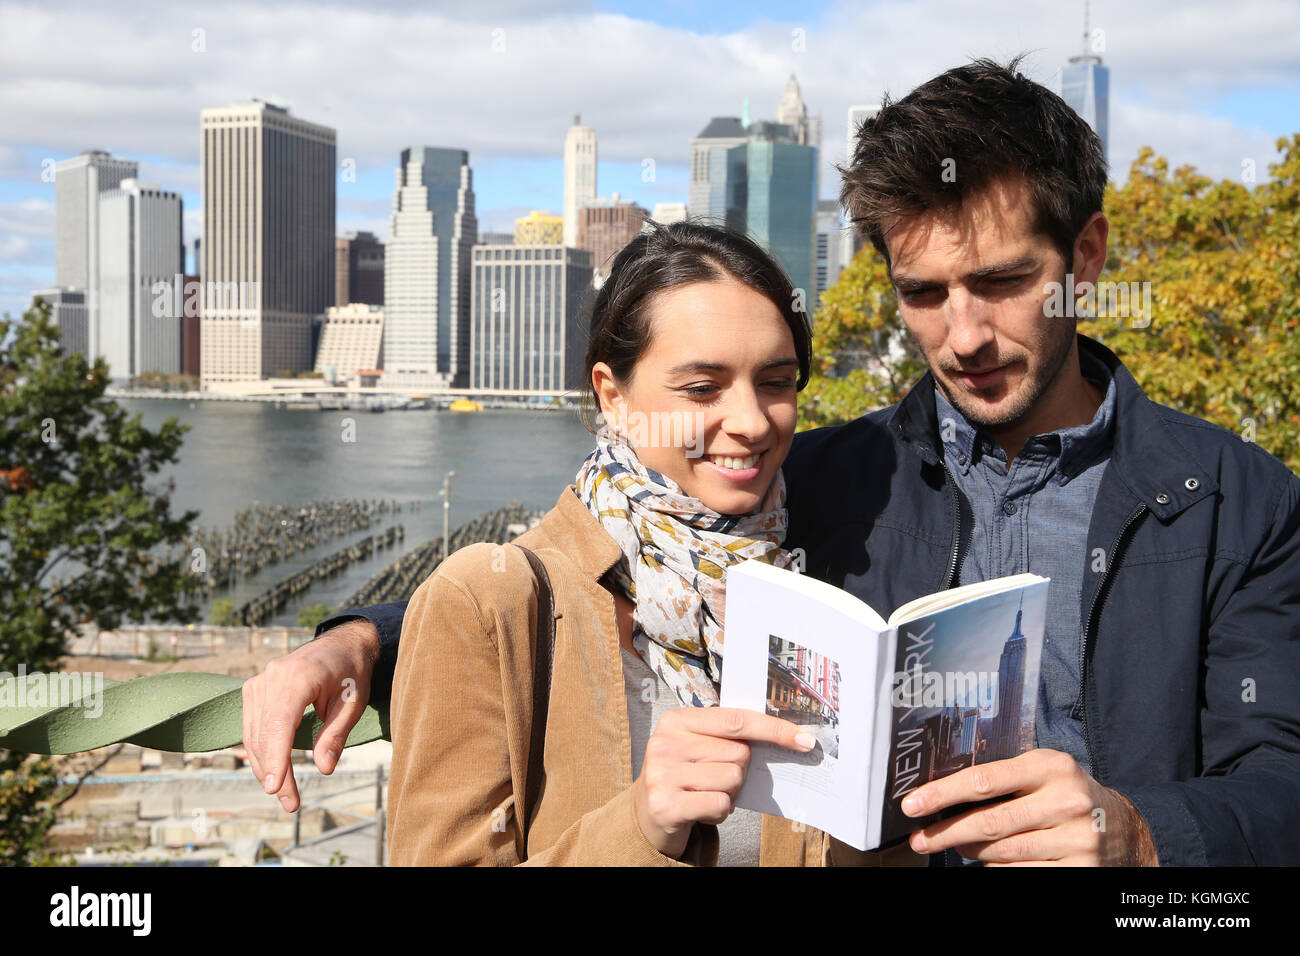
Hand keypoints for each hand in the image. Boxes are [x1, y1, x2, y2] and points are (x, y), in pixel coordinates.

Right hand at [241, 620, 379, 811]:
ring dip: (265, 767)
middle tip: (290, 803)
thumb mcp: (353, 703)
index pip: (279, 724)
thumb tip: (324, 768)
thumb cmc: (350, 672)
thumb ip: (336, 735)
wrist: (341, 644)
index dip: (277, 759)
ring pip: (253, 734)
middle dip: (275, 772)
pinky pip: (252, 727)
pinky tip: (273, 773)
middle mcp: (271, 677)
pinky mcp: (254, 689)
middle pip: (264, 734)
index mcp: (298, 676)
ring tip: (284, 795)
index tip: (277, 788)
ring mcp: (258, 682)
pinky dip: (261, 752)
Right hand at [632, 707, 816, 858]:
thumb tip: (787, 737)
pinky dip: (720, 811)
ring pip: (732, 779)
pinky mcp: (666, 805)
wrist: (647, 813)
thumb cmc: (685, 775)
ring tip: (706, 793)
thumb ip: (727, 736)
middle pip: (738, 753)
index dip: (774, 729)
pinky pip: (720, 804)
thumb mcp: (697, 746)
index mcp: (676, 720)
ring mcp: (663, 774)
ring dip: (729, 793)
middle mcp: (665, 743)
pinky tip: (702, 809)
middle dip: (738, 771)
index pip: (737, 720)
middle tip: (714, 778)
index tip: (803, 739)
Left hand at [901, 748, 1158, 865]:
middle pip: (988, 823)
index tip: (911, 805)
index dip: (942, 794)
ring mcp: (1075, 840)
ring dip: (968, 851)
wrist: (1122, 826)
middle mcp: (1066, 802)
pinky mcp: (1079, 870)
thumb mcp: (1040, 772)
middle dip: (945, 832)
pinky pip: (1019, 872)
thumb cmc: (1063, 793)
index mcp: (1051, 766)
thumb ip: (1000, 777)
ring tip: (954, 844)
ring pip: (1000, 853)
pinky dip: (997, 867)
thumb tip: (941, 796)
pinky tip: (991, 859)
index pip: (984, 780)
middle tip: (920, 839)